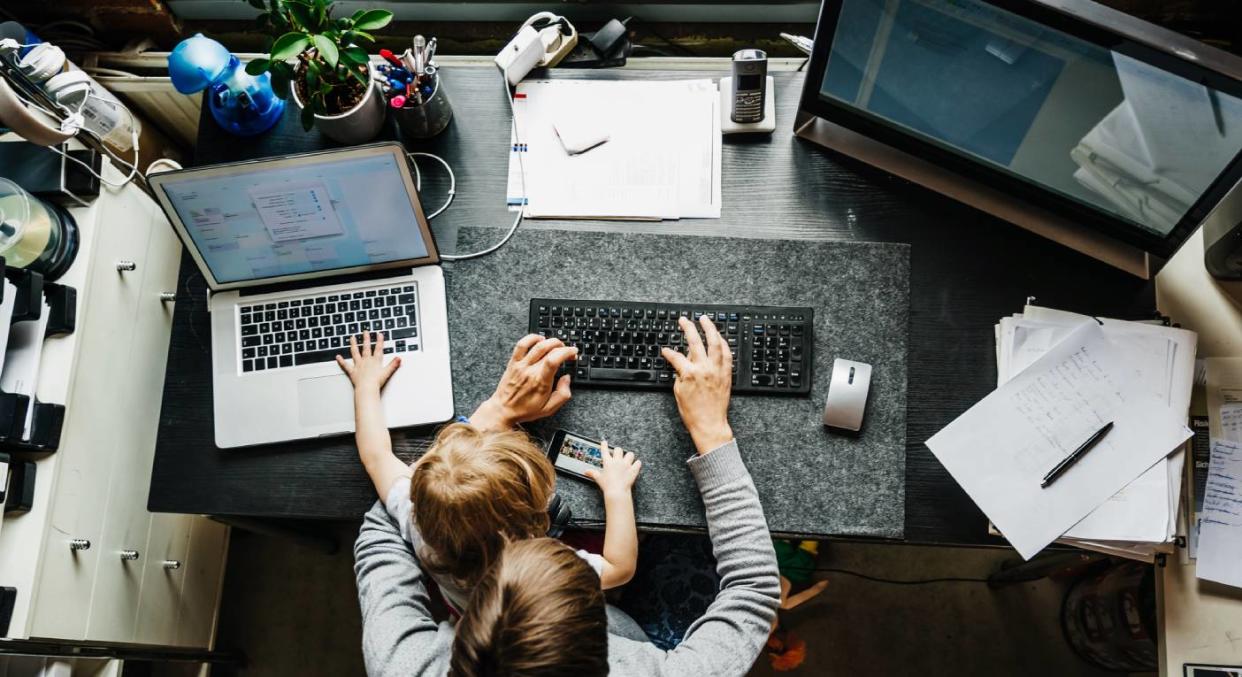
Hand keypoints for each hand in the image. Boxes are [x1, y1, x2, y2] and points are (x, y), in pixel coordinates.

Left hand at [336, 330, 400, 392]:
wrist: (367, 388)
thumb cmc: (376, 382)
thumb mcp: (387, 372)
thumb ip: (393, 365)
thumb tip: (399, 358)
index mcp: (375, 361)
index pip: (378, 349)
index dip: (379, 341)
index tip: (379, 334)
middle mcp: (366, 361)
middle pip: (366, 348)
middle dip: (366, 339)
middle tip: (365, 332)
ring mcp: (358, 365)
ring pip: (355, 352)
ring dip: (353, 345)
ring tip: (352, 338)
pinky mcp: (352, 371)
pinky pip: (346, 365)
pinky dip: (341, 361)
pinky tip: (338, 357)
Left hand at [471, 334, 576, 431]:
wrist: (503, 410)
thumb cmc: (525, 410)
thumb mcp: (549, 409)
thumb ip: (562, 395)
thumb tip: (567, 378)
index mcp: (540, 382)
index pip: (554, 360)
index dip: (566, 352)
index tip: (573, 352)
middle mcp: (530, 371)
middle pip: (548, 350)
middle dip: (563, 347)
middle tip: (568, 352)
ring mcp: (521, 365)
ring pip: (537, 345)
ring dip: (551, 341)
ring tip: (557, 345)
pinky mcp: (513, 362)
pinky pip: (521, 344)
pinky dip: (532, 338)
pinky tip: (540, 339)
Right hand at [585, 441, 641, 498]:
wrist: (617, 491)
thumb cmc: (607, 485)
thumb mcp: (598, 478)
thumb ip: (592, 473)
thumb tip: (586, 471)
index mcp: (608, 462)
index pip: (605, 450)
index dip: (604, 445)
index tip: (604, 442)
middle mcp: (617, 461)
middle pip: (618, 449)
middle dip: (618, 452)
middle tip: (618, 456)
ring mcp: (626, 464)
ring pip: (630, 454)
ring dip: (629, 456)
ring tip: (628, 460)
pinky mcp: (633, 469)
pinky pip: (638, 462)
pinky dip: (637, 464)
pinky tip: (635, 466)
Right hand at [661, 316, 733, 454]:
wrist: (709, 424)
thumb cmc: (693, 412)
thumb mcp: (679, 392)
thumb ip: (679, 374)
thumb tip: (680, 363)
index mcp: (689, 373)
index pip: (676, 356)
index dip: (668, 352)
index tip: (665, 350)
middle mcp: (704, 368)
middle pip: (695, 341)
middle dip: (688, 328)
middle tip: (684, 320)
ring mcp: (717, 370)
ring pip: (714, 343)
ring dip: (709, 328)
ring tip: (704, 319)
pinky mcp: (726, 374)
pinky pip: (727, 354)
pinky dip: (723, 343)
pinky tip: (719, 337)